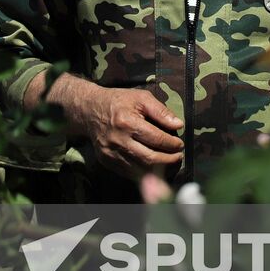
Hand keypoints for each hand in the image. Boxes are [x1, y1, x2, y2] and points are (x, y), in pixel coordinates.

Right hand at [54, 80, 183, 178]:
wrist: (90, 110)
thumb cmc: (118, 101)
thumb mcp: (141, 98)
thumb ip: (161, 111)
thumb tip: (178, 125)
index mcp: (127, 122)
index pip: (156, 139)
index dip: (172, 144)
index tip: (179, 144)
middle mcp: (118, 140)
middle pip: (150, 158)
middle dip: (169, 160)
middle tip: (178, 156)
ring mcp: (110, 153)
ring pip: (141, 169)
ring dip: (160, 169)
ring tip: (169, 163)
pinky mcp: (106, 161)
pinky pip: (129, 173)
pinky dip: (145, 172)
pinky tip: (154, 167)